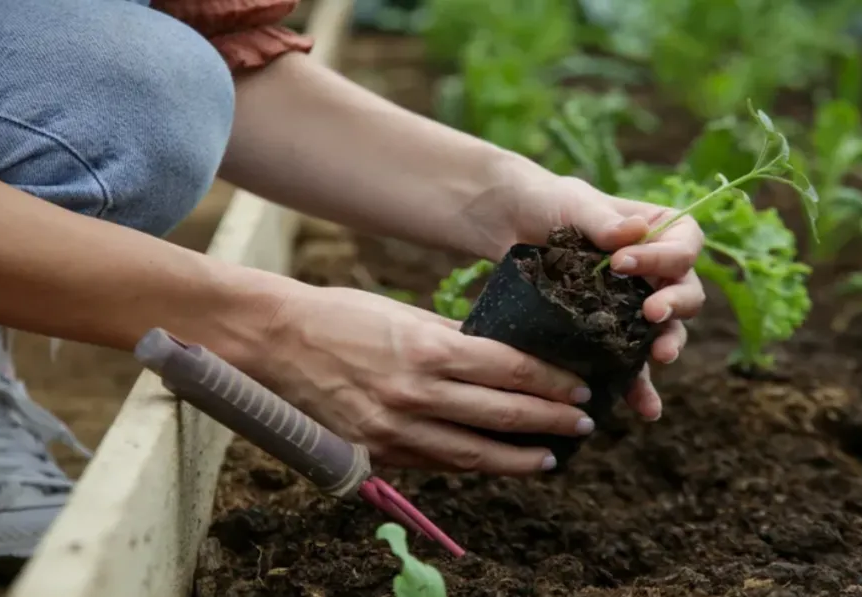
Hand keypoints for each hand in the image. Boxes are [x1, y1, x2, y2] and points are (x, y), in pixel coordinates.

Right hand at [248, 284, 597, 474]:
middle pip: (503, 414)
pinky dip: (471, 466)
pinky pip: (436, 465)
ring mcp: (395, 429)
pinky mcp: (375, 452)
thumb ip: (455, 337)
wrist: (278, 342)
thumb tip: (503, 352)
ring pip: (474, 454)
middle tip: (583, 423)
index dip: (552, 383)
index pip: (511, 370)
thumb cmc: (343, 316)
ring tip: (550, 457)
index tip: (580, 388)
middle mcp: (417, 394)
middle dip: (552, 421)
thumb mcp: (405, 314)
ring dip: (520, 458)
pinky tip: (494, 464)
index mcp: (429, 350)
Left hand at [469, 168, 705, 420]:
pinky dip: (640, 386)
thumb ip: (603, 219)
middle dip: (675, 305)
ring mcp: (635, 304)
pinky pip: (633, 363)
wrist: (509, 227)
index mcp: (657, 230)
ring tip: (659, 356)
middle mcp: (656, 270)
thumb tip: (636, 233)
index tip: (622, 263)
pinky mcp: (611, 334)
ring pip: (667, 330)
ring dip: (668, 344)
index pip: (685, 245)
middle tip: (652, 313)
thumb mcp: (573, 202)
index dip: (665, 257)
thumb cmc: (547, 203)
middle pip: (687, 291)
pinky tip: (644, 408)